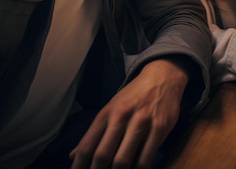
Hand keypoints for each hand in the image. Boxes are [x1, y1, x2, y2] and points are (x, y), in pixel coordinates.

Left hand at [69, 59, 187, 168]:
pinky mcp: (159, 128)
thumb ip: (94, 133)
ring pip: (123, 160)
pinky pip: (145, 159)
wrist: (162, 77)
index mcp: (107, 112)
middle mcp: (122, 116)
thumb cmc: (133, 96)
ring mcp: (141, 122)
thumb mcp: (111, 108)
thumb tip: (73, 155)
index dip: (79, 166)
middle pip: (103, 155)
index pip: (87, 145)